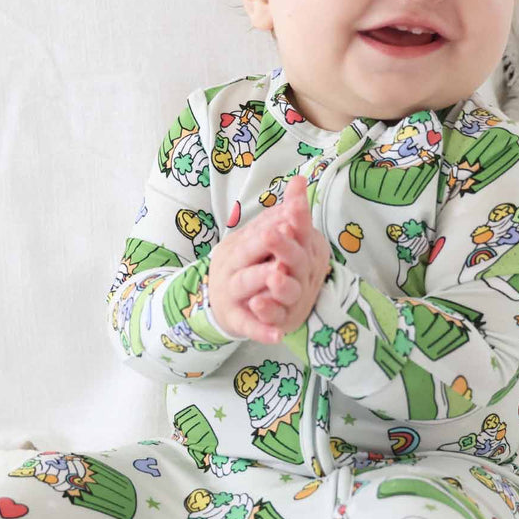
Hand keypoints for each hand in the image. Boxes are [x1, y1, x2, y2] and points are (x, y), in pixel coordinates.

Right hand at [207, 174, 330, 344]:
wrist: (218, 302)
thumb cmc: (244, 264)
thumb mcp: (256, 238)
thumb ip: (278, 214)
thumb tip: (300, 182)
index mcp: (238, 245)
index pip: (256, 230)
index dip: (274, 224)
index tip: (291, 215)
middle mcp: (232, 266)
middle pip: (248, 254)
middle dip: (265, 245)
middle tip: (282, 235)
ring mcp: (232, 294)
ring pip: (247, 285)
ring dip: (263, 281)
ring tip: (279, 277)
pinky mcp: (236, 320)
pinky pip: (249, 325)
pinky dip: (262, 330)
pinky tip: (277, 336)